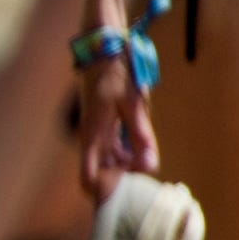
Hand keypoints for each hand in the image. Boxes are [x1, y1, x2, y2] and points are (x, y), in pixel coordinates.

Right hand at [76, 55, 155, 201]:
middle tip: (146, 176)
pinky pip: (111, 149)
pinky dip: (125, 155)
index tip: (127, 189)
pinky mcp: (102, 125)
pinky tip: (141, 150)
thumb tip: (150, 167)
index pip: (88, 178)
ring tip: (147, 162)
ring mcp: (95, 132)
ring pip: (107, 163)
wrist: (104, 48)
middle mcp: (91, 137)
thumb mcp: (133, 104)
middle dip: (120, 181)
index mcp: (93, 135)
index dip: (103, 191)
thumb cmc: (118, 73)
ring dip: (125, 168)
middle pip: (100, 174)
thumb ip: (141, 136)